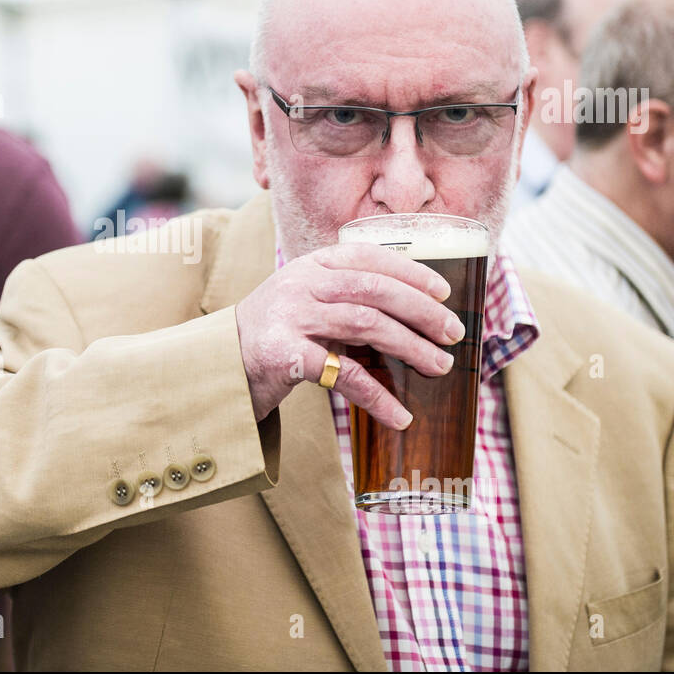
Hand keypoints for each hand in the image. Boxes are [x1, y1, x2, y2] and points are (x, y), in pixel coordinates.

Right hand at [234, 242, 465, 425]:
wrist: (220, 366)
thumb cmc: (276, 335)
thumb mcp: (307, 302)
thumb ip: (347, 298)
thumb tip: (416, 313)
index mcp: (311, 264)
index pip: (370, 257)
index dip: (412, 272)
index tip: (445, 292)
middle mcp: (301, 283)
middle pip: (375, 290)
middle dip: (422, 311)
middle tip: (453, 334)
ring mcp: (291, 316)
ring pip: (367, 325)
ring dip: (411, 348)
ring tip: (440, 367)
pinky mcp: (284, 355)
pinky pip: (343, 374)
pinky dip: (378, 396)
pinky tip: (400, 415)